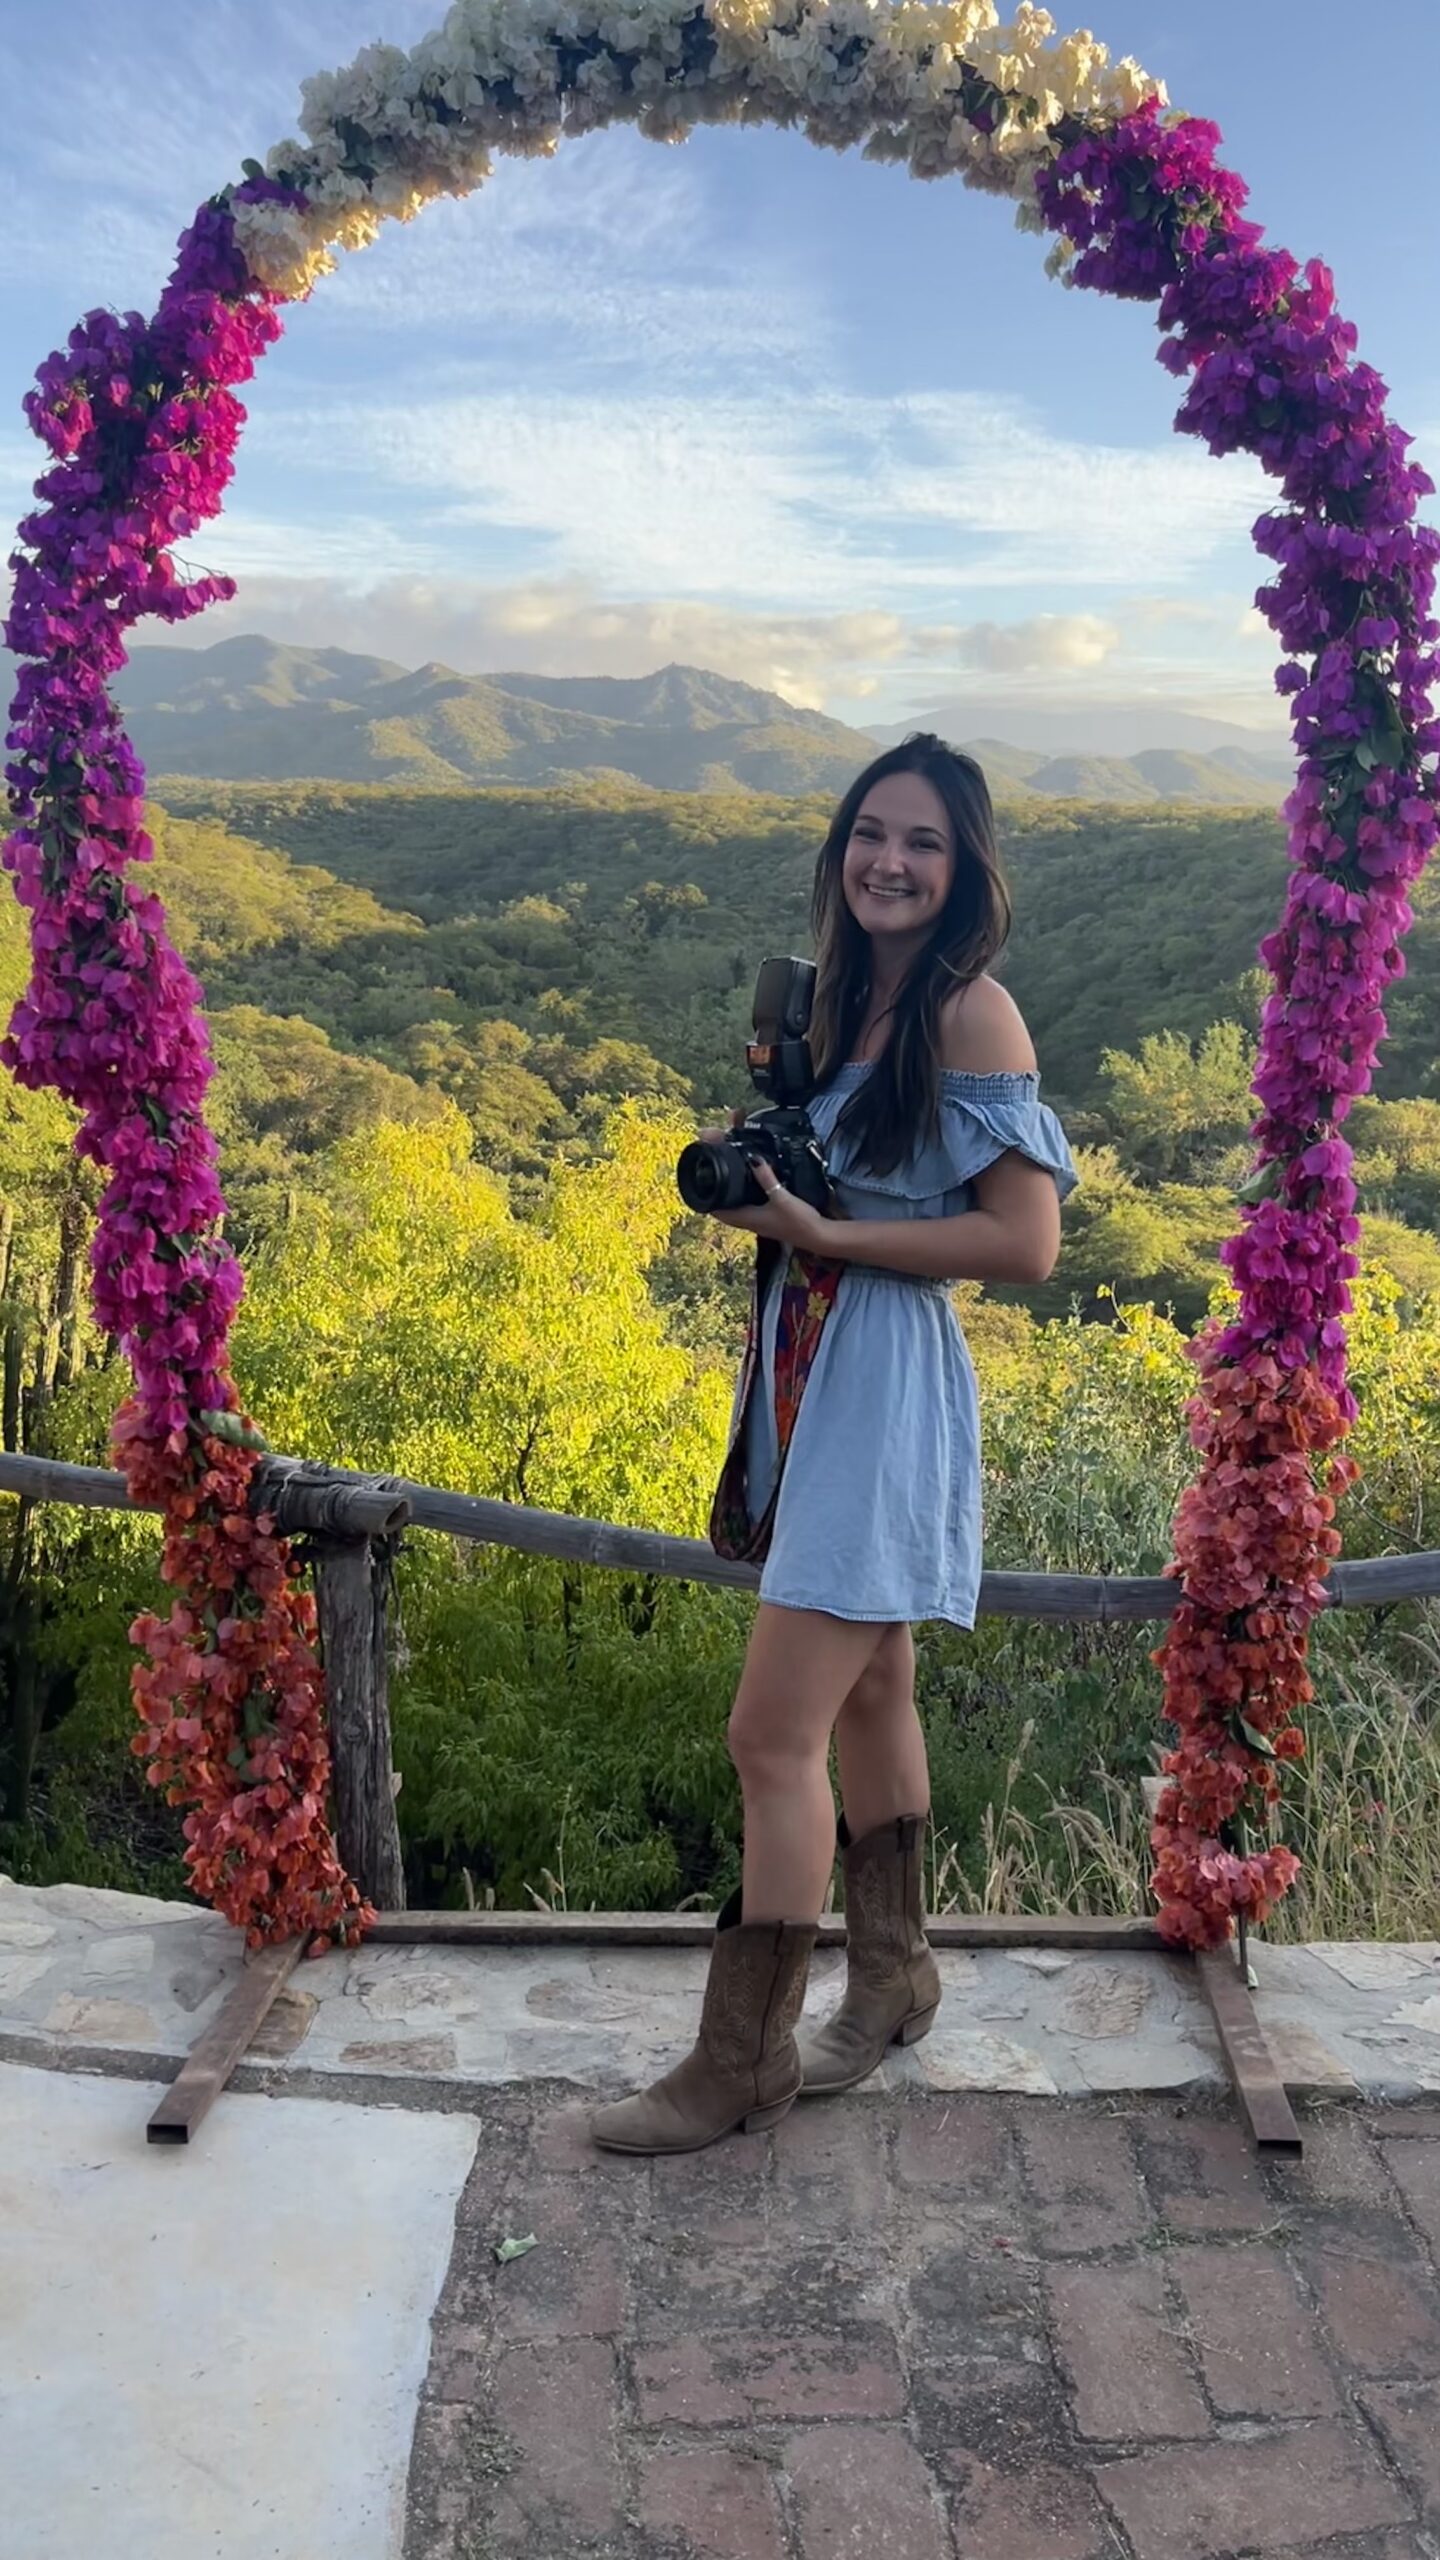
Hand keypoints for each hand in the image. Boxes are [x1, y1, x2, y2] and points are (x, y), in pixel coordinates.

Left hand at [712, 1159, 828, 1251]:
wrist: (818, 1236)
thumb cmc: (799, 1220)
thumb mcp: (781, 1196)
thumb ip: (766, 1177)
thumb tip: (752, 1158)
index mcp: (748, 1219)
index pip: (718, 1212)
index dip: (706, 1201)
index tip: (700, 1185)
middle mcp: (750, 1223)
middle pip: (725, 1211)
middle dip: (717, 1197)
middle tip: (712, 1178)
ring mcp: (760, 1223)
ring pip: (738, 1210)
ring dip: (732, 1198)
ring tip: (728, 1181)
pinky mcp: (770, 1221)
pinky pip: (751, 1210)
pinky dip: (746, 1200)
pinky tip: (752, 1189)